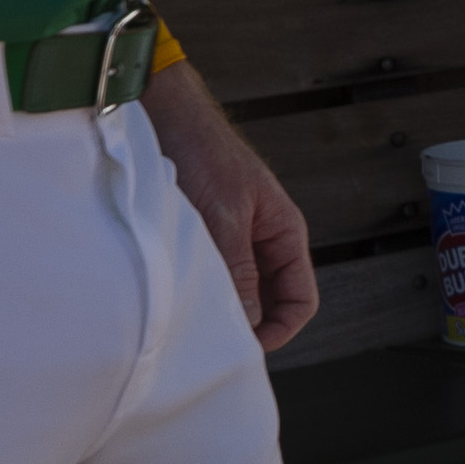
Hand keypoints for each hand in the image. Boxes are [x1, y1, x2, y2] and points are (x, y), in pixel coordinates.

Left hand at [150, 67, 322, 351]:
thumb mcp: (224, 217)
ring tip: (193, 318)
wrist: (164, 114)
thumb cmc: (201, 153)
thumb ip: (240, 271)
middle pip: (271, 302)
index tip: (245, 348)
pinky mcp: (204, 235)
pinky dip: (200, 290)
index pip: (300, 300)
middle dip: (249, 324)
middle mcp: (264, 240)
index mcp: (285, 233)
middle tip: (213, 342)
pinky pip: (212, 275)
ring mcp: (234, 239)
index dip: (279, 330)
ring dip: (221, 306)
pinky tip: (177, 295)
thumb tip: (249, 324)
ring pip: (239, 291)